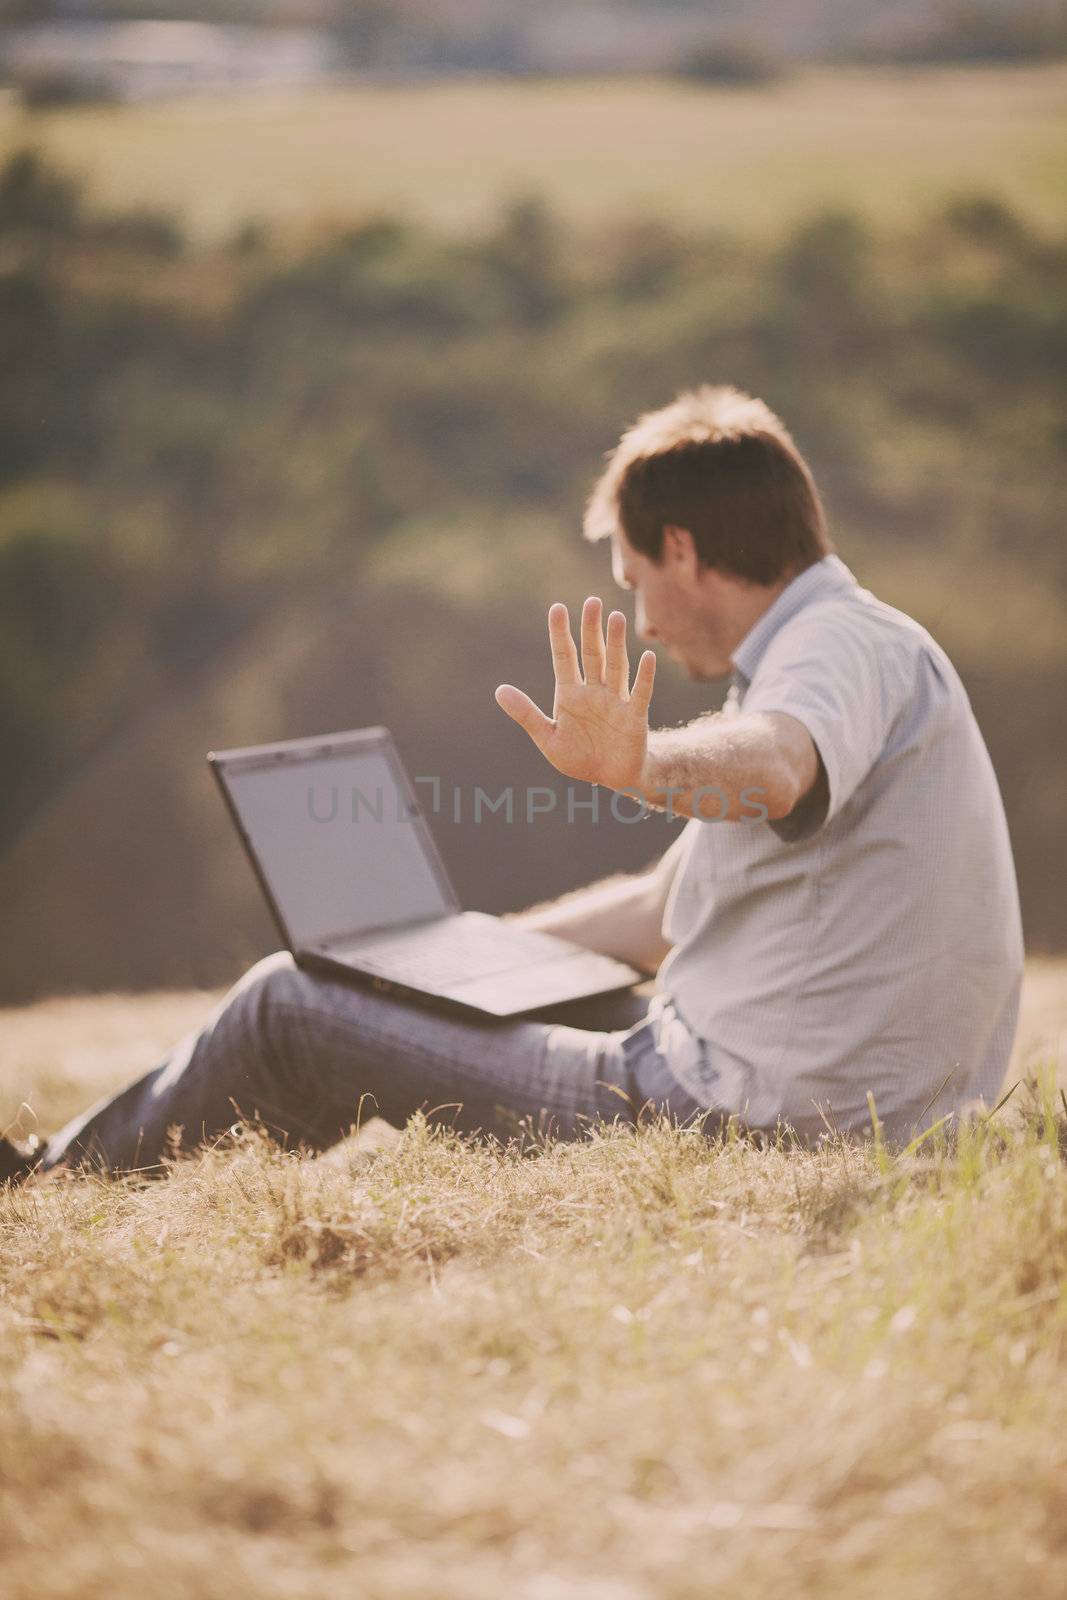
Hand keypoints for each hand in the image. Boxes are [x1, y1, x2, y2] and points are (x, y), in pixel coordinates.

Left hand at [495, 597, 655, 790]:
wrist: (611, 778)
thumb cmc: (580, 757)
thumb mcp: (548, 738)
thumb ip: (526, 714)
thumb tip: (498, 690)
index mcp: (570, 694)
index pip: (564, 657)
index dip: (560, 634)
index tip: (557, 608)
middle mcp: (594, 691)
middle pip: (592, 654)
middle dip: (591, 629)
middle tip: (592, 601)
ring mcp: (615, 701)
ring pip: (616, 667)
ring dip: (616, 644)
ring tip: (616, 618)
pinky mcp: (634, 717)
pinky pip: (640, 693)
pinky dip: (644, 676)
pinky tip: (647, 657)